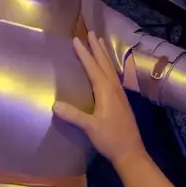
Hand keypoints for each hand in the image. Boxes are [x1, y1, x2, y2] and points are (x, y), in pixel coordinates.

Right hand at [53, 32, 147, 167]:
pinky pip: (113, 77)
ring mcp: (120, 95)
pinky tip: (107, 70)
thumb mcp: (90, 128)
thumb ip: (74, 116)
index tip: (76, 40)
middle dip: (97, 49)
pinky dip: (108, 67)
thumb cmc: (110, 139)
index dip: (84, 54)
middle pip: (104, 64)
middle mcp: (114, 89)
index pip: (93, 68)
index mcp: (106, 91)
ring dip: (104, 56)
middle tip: (92, 33)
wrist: (130, 152)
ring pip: (110, 69)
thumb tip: (55, 105)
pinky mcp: (121, 102)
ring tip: (101, 43)